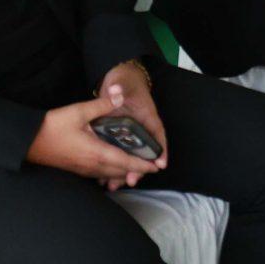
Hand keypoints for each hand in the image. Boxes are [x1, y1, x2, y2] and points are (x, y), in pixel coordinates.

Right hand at [25, 98, 161, 186]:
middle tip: (150, 165)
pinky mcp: (76, 169)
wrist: (28, 141)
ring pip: (110, 175)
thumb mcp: (78, 111)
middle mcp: (92, 165)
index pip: (126, 162)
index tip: (156, 165)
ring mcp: (83, 170)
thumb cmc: (52, 126)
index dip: (142, 164)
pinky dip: (111, 172)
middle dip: (136, 170)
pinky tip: (113, 165)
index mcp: (96, 152)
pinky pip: (99, 174)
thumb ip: (101, 104)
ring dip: (124, 172)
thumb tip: (119, 95)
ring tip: (136, 167)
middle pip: (120, 171)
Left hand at [93, 59, 168, 185]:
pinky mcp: (118, 136)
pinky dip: (113, 166)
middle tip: (132, 180)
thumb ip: (119, 88)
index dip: (161, 149)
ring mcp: (129, 133)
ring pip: (131, 156)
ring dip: (124, 171)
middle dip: (139, 168)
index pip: (157, 133)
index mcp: (146, 116)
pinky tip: (104, 178)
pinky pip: (118, 154)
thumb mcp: (121, 82)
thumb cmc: (125, 80)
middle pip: (144, 151)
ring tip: (115, 185)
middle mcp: (140, 127)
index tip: (161, 164)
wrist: (119, 78)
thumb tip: (117, 90)